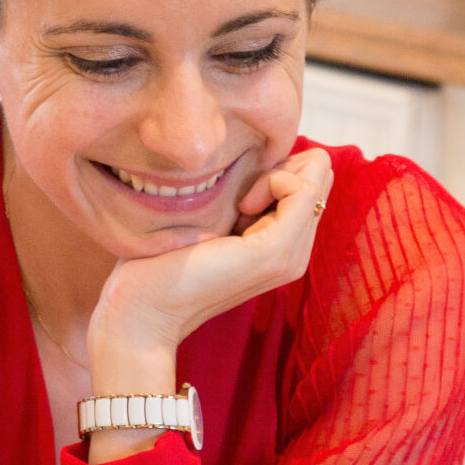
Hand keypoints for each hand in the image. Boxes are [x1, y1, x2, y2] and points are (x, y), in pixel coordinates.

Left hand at [85, 145, 333, 413]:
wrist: (144, 308)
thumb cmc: (161, 261)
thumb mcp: (211, 217)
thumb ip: (238, 196)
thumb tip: (252, 156)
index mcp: (282, 246)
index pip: (311, 178)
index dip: (278, 165)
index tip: (237, 190)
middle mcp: (295, 253)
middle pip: (320, 174)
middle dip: (282, 165)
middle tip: (240, 193)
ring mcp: (290, 255)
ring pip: (316, 177)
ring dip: (275, 174)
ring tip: (238, 203)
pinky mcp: (275, 251)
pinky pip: (302, 188)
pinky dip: (271, 181)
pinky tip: (240, 207)